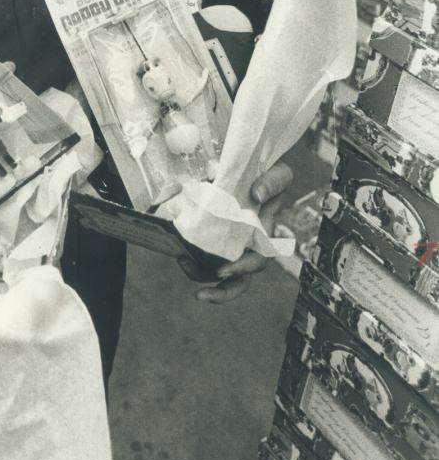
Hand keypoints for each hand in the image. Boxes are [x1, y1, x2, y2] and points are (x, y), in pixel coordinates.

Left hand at [185, 160, 293, 303]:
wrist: (251, 164)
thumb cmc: (268, 172)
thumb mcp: (278, 172)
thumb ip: (272, 181)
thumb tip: (257, 195)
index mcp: (264, 233)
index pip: (259, 258)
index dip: (242, 268)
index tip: (221, 271)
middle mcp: (249, 245)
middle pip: (242, 279)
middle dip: (223, 292)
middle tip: (201, 294)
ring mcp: (232, 244)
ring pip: (224, 276)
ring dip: (204, 279)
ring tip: (184, 266)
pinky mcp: (215, 239)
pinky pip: (207, 259)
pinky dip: (195, 263)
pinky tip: (182, 256)